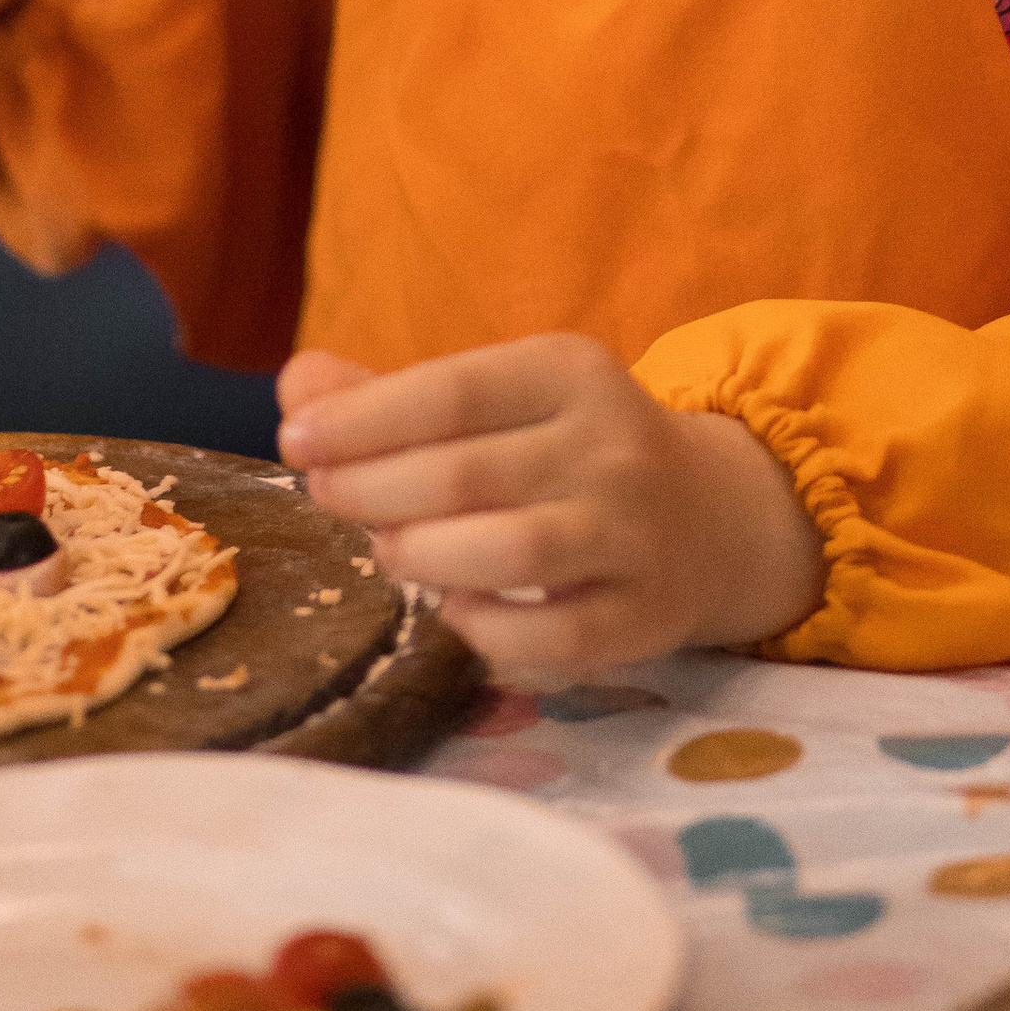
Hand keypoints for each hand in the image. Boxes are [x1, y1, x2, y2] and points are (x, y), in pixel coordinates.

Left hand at [276, 335, 825, 685]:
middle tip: (326, 495)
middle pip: (467, 474)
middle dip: (374, 490)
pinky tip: (454, 608)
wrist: (712, 516)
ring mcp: (633, 535)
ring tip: (388, 548)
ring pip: (511, 554)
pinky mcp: (644, 616)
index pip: (454, 391)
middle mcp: (611, 446)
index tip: (296, 439)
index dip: (363, 419)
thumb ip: (398, 397)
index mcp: (571, 371)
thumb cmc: (570, 450)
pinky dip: (485, 630)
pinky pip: (551, 638)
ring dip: (424, 556)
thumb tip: (297, 385)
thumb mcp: (504, 398)